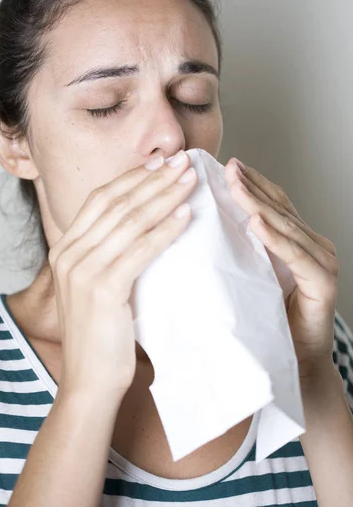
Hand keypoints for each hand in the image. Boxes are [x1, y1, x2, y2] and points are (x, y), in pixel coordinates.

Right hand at [48, 150, 196, 399]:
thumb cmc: (101, 336)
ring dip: (164, 197)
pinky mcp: (102, 289)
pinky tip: (184, 216)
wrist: (89, 382)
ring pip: (130, 221)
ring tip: (190, 181)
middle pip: (117, 203)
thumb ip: (110, 255)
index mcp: (66, 248)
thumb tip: (144, 224)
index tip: (160, 162)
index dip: (133, 178)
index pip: (101, 199)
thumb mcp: (99, 286)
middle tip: (183, 161)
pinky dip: (164, 230)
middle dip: (154, 179)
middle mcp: (69, 253)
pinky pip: (139, 251)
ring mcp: (82, 270)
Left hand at [223, 157, 338, 379]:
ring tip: (235, 184)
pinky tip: (255, 221)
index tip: (227, 165)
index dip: (251, 184)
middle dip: (251, 186)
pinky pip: (294, 255)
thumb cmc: (267, 321)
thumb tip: (206, 222)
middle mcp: (313, 246)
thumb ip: (243, 249)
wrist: (292, 364)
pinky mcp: (322, 284)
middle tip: (228, 166)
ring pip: (286, 225)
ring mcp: (321, 262)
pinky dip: (274, 237)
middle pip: (279, 208)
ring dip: (259, 203)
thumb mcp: (250, 275)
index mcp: (297, 241)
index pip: (273, 204)